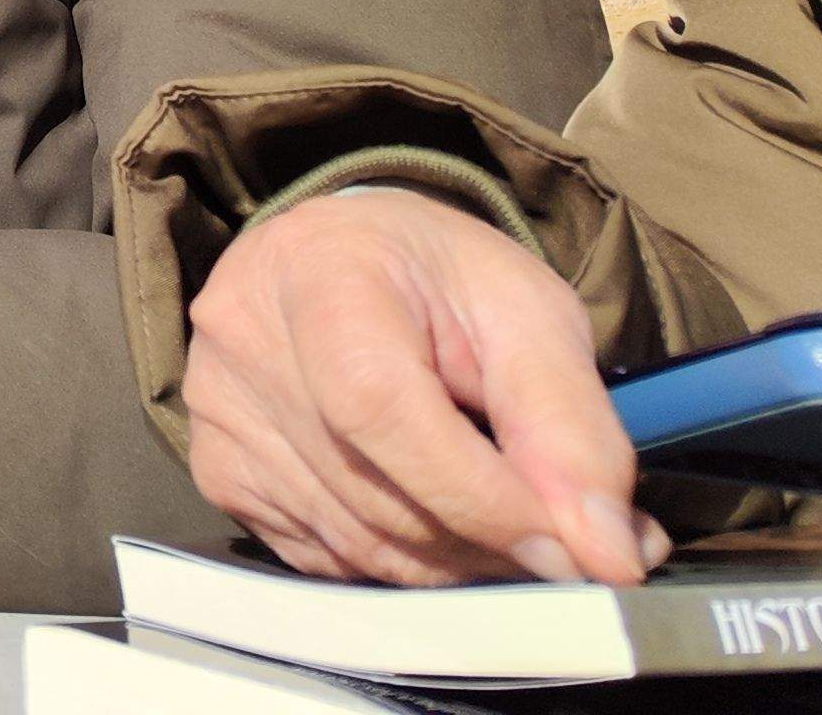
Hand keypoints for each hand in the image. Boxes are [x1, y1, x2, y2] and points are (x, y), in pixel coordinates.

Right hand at [185, 186, 665, 586]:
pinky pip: (327, 559)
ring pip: (360, 545)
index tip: (575, 547)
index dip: (481, 496)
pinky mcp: (217, 467)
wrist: (350, 258)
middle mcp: (244, 338)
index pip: (379, 408)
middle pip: (377, 495)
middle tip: (569, 538)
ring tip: (508, 519)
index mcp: (317, 270)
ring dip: (457, 561)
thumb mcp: (530, 315)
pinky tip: (430, 511)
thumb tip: (604, 551)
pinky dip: (402, 562)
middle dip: (493, 541)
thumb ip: (573, 428)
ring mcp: (218, 409)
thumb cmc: (441, 278)